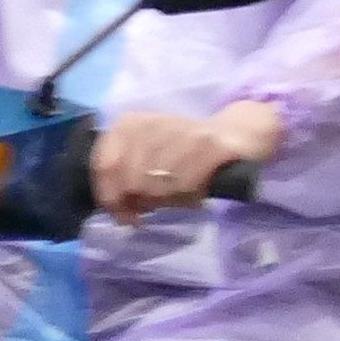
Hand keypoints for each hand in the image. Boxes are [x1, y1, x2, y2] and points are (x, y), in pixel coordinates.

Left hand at [89, 98, 280, 220]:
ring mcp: (180, 133)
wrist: (235, 133)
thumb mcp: (146, 156)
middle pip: (130, 182)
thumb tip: (118, 210)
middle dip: (140, 203)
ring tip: (179, 194)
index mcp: (128, 124)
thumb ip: (125, 177)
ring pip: (157, 187)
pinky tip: (195, 194)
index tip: (122, 216)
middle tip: (155, 207)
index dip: (109, 198)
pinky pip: (185, 185)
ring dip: (168, 200)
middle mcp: (150, 124)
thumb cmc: (184, 150)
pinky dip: (188, 197)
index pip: (104, 166)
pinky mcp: (209, 145)